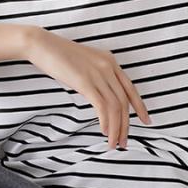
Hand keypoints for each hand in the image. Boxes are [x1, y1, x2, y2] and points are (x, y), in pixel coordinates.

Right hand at [24, 26, 151, 148]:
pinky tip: (104, 131)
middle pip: (124, 102)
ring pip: (115, 106)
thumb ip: (96, 77)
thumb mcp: (84, 64)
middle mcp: (108, 67)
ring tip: (113, 143)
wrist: (41, 44)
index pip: (130, 88)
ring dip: (116, 128)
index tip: (146, 121)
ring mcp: (98, 74)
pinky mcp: (85, 81)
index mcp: (110, 62)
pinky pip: (102, 106)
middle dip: (126, 125)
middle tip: (124, 142)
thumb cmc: (58, 55)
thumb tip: (98, 96)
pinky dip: (106, 121)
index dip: (140, 107)